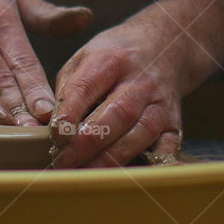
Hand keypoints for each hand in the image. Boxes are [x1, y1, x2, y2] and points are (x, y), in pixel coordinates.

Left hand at [50, 9, 196, 167]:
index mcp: (112, 60)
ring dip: (111, 158)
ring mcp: (160, 105)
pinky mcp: (174, 124)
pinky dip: (148, 165)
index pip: (88, 86)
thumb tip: (49, 124)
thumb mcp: (85, 57)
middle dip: (88, 142)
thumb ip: (68, 89)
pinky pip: (166, 148)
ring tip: (85, 174)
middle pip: (116, 113)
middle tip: (63, 161)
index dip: (70, 112)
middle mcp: (140, 81)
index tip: (55, 135)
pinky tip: (123, 176)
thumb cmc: (117, 57)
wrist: (167, 47)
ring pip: (140, 134)